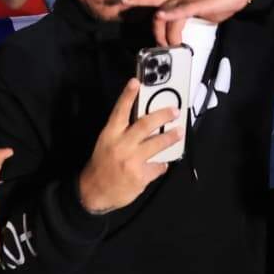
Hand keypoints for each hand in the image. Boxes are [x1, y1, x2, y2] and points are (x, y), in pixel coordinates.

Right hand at [77, 80, 180, 213]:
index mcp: (110, 135)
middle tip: (174, 111)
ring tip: (179, 132)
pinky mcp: (140, 176)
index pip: (119, 111)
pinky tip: (163, 162)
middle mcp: (121, 145)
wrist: (94, 192)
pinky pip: (157, 166)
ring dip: (170, 137)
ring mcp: (132, 161)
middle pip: (145, 125)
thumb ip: (122, 132)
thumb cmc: (101, 164)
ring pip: (156, 145)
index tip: (136, 82)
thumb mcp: (106, 143)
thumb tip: (144, 123)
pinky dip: (162, 164)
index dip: (128, 96)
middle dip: (162, 116)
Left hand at [118, 0, 248, 46]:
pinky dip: (171, 14)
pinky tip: (163, 16)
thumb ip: (187, 18)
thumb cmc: (219, 0)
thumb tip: (180, 32)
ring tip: (172, 47)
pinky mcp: (197, 3)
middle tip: (163, 48)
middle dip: (157, 35)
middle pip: (156, 15)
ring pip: (166, 16)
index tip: (119, 2)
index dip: (135, 0)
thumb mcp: (199, 11)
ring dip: (166, 35)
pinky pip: (181, 10)